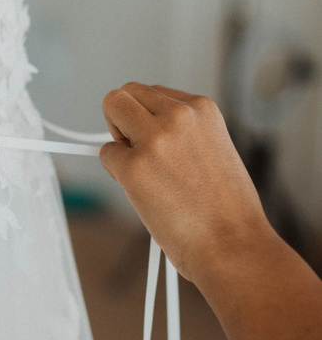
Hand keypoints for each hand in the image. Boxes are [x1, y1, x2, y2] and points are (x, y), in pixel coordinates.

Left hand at [99, 83, 273, 281]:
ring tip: (142, 168)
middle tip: (137, 150)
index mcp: (202, 109)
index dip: (148, 119)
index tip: (156, 142)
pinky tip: (140, 190)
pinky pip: (106, 154)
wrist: (233, 246)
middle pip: (126, 93)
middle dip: (124, 118)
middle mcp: (178, 116)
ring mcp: (155, 139)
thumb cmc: (226, 209)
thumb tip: (143, 127)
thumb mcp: (214, 148)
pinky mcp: (134, 167)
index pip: (154, 93)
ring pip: (111, 106)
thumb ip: (183, 131)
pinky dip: (114, 170)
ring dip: (117, 136)